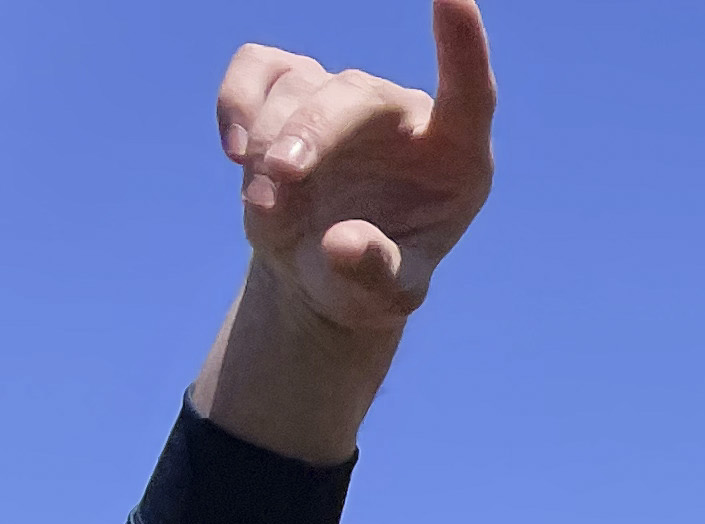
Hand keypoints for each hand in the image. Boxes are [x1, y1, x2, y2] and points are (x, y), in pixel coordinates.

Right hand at [221, 1, 494, 336]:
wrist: (321, 267)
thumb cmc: (370, 277)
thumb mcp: (382, 295)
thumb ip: (375, 273)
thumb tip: (344, 243)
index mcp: (456, 158)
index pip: (469, 92)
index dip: (462, 45)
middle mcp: (406, 116)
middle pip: (356, 95)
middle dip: (310, 134)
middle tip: (278, 180)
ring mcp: (347, 95)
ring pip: (300, 89)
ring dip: (267, 146)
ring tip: (266, 213)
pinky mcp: (294, 86)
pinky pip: (259, 66)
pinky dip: (236, 102)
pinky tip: (234, 153)